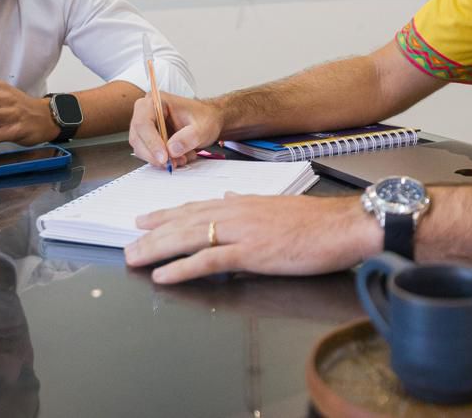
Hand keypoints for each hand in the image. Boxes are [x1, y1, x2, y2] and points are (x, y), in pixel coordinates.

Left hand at [124, 192, 381, 283]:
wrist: (343, 226)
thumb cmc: (317, 222)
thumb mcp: (277, 205)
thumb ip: (248, 203)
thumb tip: (229, 196)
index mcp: (242, 202)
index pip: (196, 207)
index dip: (166, 215)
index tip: (144, 220)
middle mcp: (236, 212)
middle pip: (184, 222)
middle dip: (152, 235)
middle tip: (128, 245)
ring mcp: (241, 232)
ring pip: (188, 238)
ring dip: (156, 249)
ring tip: (133, 258)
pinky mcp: (251, 253)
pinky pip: (208, 260)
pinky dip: (182, 268)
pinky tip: (163, 275)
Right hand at [128, 92, 222, 169]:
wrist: (207, 121)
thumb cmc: (204, 118)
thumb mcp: (202, 127)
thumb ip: (189, 137)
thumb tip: (171, 150)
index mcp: (156, 101)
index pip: (143, 122)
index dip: (151, 142)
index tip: (164, 157)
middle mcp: (146, 112)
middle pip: (138, 137)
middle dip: (154, 155)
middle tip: (172, 163)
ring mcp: (145, 126)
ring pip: (141, 148)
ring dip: (159, 159)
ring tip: (181, 158)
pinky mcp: (148, 138)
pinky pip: (148, 154)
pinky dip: (161, 160)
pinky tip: (178, 157)